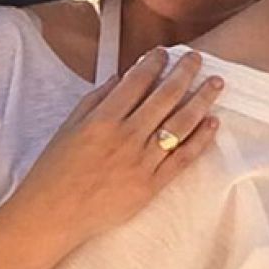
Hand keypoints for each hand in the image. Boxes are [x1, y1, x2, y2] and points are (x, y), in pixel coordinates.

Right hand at [0, 50, 221, 252]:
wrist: (51, 216)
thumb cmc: (54, 171)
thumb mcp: (68, 128)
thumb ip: (95, 100)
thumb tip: (121, 77)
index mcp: (101, 121)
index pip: (136, 83)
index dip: (153, 64)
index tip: (165, 52)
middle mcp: (125, 138)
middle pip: (165, 98)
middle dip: (184, 73)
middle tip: (197, 58)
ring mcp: (141, 162)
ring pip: (180, 125)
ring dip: (201, 100)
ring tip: (217, 83)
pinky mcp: (152, 185)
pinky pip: (183, 158)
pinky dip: (201, 139)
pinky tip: (213, 122)